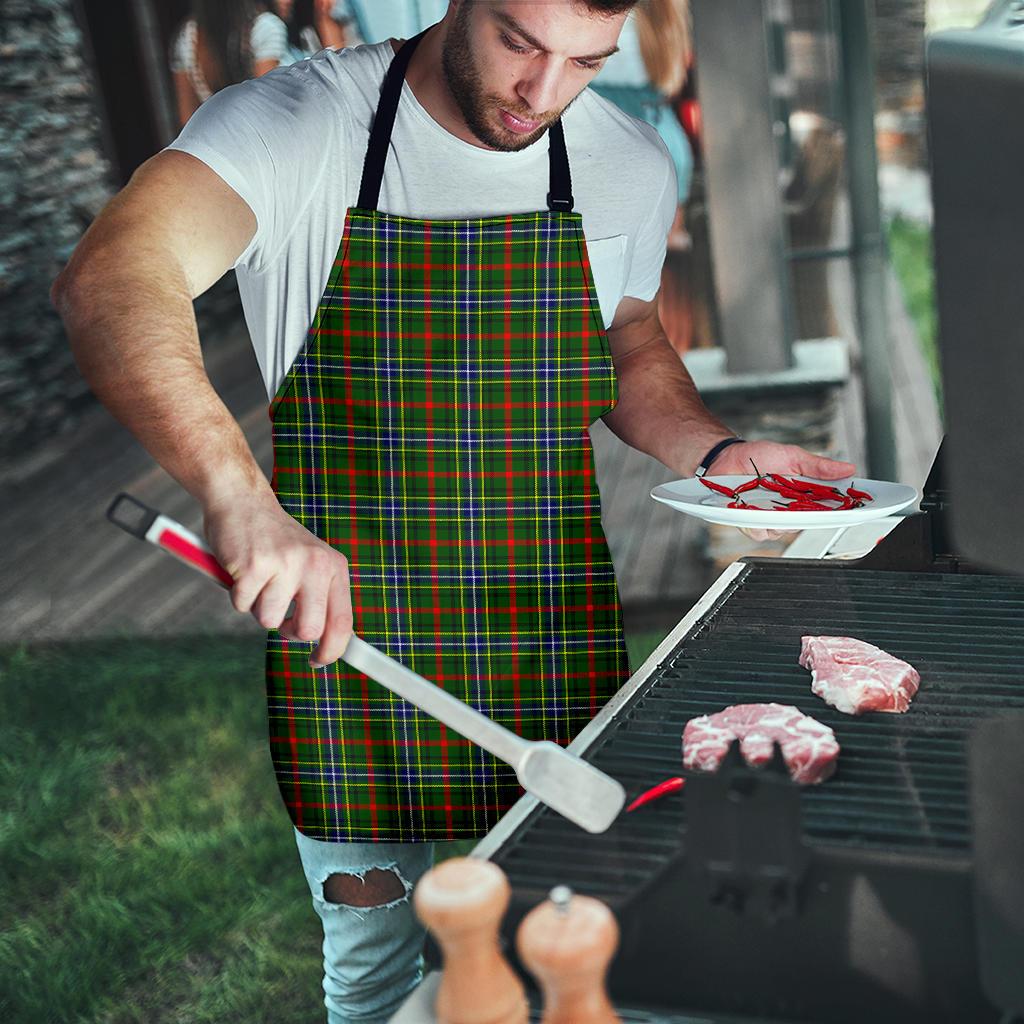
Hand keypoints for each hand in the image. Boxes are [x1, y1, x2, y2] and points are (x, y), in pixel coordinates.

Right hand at [203, 492, 352, 666]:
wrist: (242, 500)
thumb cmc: (274, 541)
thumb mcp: (310, 563)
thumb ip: (320, 598)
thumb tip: (326, 644)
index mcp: (334, 567)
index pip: (343, 622)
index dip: (332, 650)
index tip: (318, 661)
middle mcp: (315, 565)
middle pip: (309, 630)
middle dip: (289, 631)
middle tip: (278, 613)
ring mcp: (285, 564)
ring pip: (269, 621)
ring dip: (258, 607)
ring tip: (259, 579)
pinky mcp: (254, 566)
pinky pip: (242, 605)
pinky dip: (237, 594)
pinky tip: (242, 569)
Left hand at [708, 440, 856, 542]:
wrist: (727, 457)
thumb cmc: (759, 457)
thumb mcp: (793, 456)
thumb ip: (818, 467)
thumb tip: (848, 468)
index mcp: (804, 495)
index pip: (829, 508)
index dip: (844, 511)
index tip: (857, 509)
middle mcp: (789, 510)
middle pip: (808, 523)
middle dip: (810, 515)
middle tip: (804, 502)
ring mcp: (770, 518)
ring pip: (784, 531)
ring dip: (780, 517)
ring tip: (771, 499)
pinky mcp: (751, 523)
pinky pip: (760, 532)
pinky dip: (758, 522)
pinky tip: (753, 508)